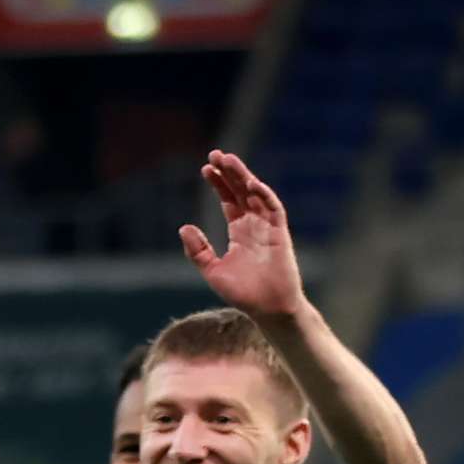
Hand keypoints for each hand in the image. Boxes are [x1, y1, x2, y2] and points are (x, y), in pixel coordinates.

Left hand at [180, 149, 306, 321]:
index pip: (229, 201)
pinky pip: (273, 209)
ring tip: (228, 160)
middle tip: (215, 154)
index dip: (218, 184)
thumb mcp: (212, 270)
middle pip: (241, 192)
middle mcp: (254, 225)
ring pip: (256, 195)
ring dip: (243, 177)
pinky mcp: (280, 233)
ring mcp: (268, 227)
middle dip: (229, 173)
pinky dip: (263, 195)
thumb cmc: (243, 293)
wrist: (267, 308)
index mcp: (239, 232)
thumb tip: (184, 227)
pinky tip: (250, 183)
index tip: (205, 168)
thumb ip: (198, 250)